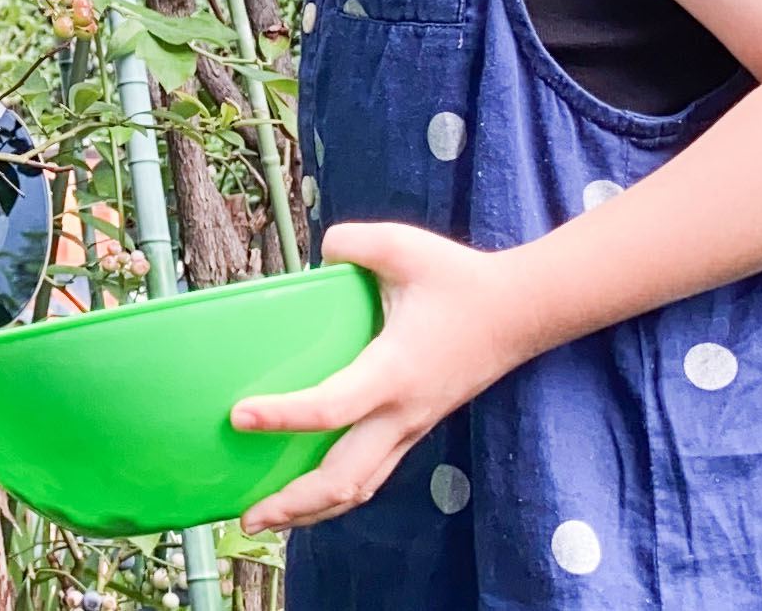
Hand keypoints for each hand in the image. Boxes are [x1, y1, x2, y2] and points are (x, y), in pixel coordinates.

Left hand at [230, 223, 537, 531]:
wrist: (521, 312)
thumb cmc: (461, 279)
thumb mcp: (403, 245)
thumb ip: (353, 243)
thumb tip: (318, 255)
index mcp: (395, 371)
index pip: (332, 407)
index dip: (283, 416)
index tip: (239, 416)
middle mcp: (402, 412)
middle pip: (344, 480)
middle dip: (293, 504)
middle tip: (247, 516)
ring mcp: (411, 427)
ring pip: (360, 487)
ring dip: (312, 510)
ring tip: (267, 518)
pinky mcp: (414, 428)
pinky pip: (372, 473)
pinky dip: (336, 493)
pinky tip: (306, 493)